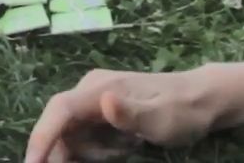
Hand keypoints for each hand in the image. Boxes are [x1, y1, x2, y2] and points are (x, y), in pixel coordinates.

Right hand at [25, 68, 224, 162]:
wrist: (202, 100)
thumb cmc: (182, 111)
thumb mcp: (161, 118)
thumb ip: (131, 113)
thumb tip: (104, 99)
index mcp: (100, 88)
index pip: (60, 110)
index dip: (42, 137)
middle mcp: (90, 90)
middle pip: (60, 126)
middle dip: (59, 153)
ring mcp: (94, 101)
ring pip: (70, 135)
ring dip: (84, 155)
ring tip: (124, 151)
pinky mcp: (100, 113)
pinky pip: (83, 137)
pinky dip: (92, 152)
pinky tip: (121, 151)